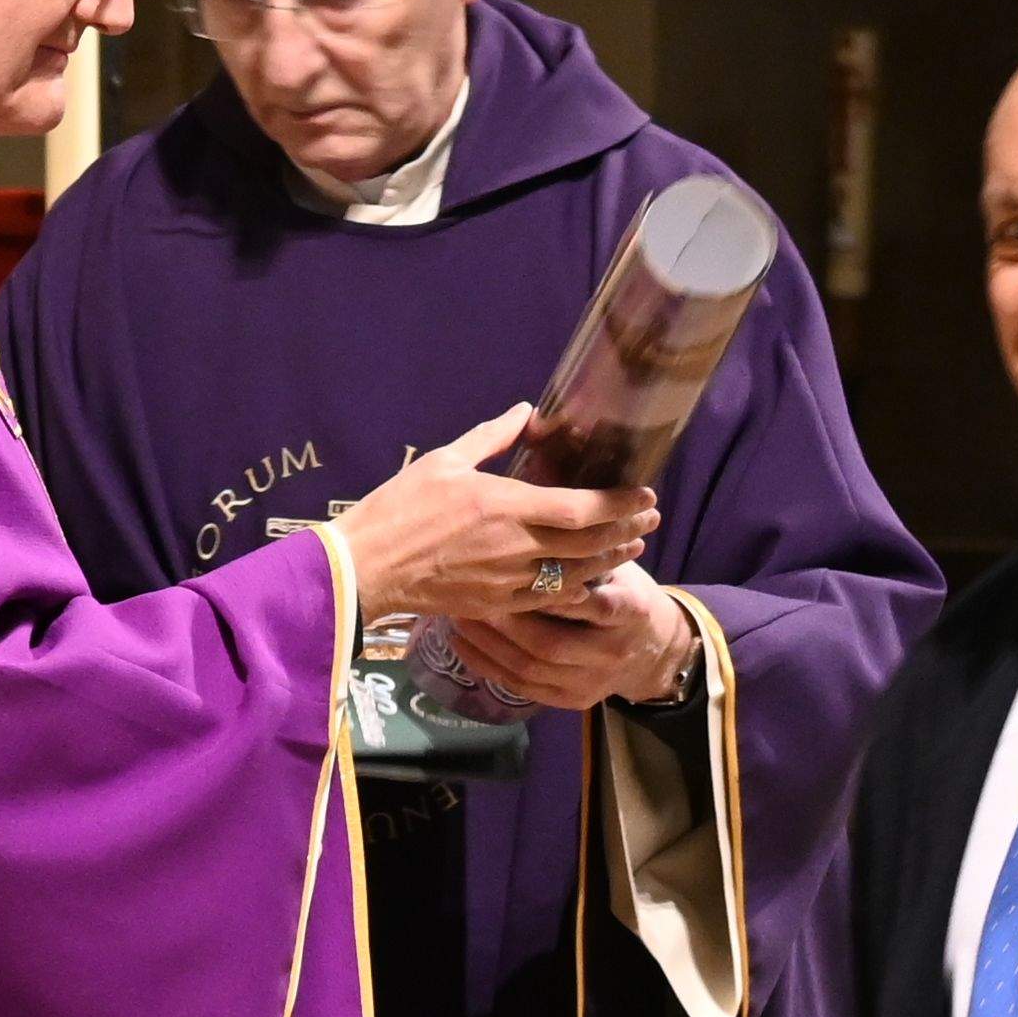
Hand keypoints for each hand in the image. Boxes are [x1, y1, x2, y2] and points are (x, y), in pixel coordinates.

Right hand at [330, 408, 654, 622]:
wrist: (366, 568)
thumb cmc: (399, 509)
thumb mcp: (444, 460)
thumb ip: (491, 437)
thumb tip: (525, 411)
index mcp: (506, 506)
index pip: (583, 509)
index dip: (621, 504)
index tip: (645, 495)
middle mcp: (516, 548)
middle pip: (590, 545)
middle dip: (627, 531)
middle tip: (651, 519)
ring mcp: (508, 582)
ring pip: (576, 576)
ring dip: (609, 561)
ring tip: (631, 548)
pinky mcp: (496, 605)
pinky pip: (549, 600)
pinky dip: (576, 589)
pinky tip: (589, 580)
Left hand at [445, 568, 704, 713]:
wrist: (651, 649)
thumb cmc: (622, 591)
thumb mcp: (618, 567)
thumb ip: (588, 554)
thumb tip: (541, 514)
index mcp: (631, 611)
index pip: (597, 606)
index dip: (557, 596)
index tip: (517, 571)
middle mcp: (612, 653)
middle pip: (551, 643)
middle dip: (506, 621)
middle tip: (469, 594)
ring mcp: (590, 682)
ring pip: (529, 667)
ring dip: (487, 643)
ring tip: (457, 615)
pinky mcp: (570, 699)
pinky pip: (521, 686)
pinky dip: (486, 664)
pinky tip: (461, 643)